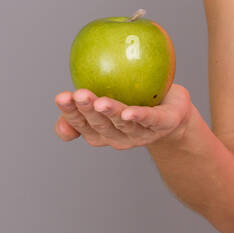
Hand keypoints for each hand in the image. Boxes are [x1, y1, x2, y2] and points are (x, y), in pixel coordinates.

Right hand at [53, 82, 191, 148]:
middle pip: (100, 125)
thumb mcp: (105, 99)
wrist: (173, 111)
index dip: (70, 113)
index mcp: (101, 132)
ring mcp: (140, 135)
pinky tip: (129, 113)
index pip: (81, 125)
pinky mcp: (162, 126)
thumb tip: (60, 99)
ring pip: (123, 124)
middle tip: (79, 95)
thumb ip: (82, 103)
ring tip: (100, 102)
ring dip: (111, 113)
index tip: (61, 97)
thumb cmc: (134, 101)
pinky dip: (139, 117)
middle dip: (88, 111)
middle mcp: (118, 137)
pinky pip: (150, 120)